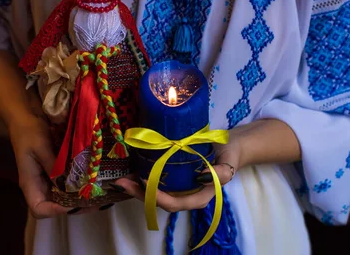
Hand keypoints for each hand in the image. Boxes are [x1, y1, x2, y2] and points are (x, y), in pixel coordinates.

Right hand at [8, 115, 97, 217]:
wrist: (25, 116)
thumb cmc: (29, 131)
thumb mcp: (41, 147)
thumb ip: (54, 166)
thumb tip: (70, 184)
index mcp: (30, 183)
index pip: (39, 209)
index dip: (56, 211)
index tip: (76, 203)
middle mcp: (38, 186)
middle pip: (54, 207)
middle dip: (74, 207)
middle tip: (96, 201)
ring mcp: (46, 180)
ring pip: (62, 198)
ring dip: (79, 199)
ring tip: (99, 195)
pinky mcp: (54, 172)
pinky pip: (66, 185)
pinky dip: (78, 187)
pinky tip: (93, 183)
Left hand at [114, 139, 240, 211]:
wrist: (229, 146)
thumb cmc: (228, 156)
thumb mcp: (228, 164)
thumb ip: (221, 174)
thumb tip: (201, 176)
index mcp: (197, 198)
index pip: (174, 203)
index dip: (157, 197)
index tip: (145, 184)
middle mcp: (185, 195)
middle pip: (158, 201)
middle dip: (139, 194)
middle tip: (122, 183)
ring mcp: (177, 187)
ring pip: (154, 192)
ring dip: (136, 187)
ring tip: (120, 178)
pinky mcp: (172, 177)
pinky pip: (155, 181)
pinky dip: (141, 177)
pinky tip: (129, 170)